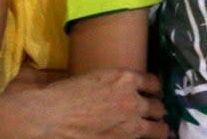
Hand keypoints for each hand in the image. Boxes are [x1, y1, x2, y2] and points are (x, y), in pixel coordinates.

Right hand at [0, 69, 167, 138]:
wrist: (47, 117)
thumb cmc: (58, 95)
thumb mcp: (87, 76)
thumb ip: (104, 79)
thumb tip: (102, 82)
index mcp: (123, 77)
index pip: (152, 81)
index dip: (152, 88)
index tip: (151, 91)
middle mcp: (132, 99)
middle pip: (158, 105)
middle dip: (156, 108)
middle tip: (153, 111)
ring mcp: (129, 123)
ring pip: (159, 127)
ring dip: (157, 127)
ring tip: (158, 129)